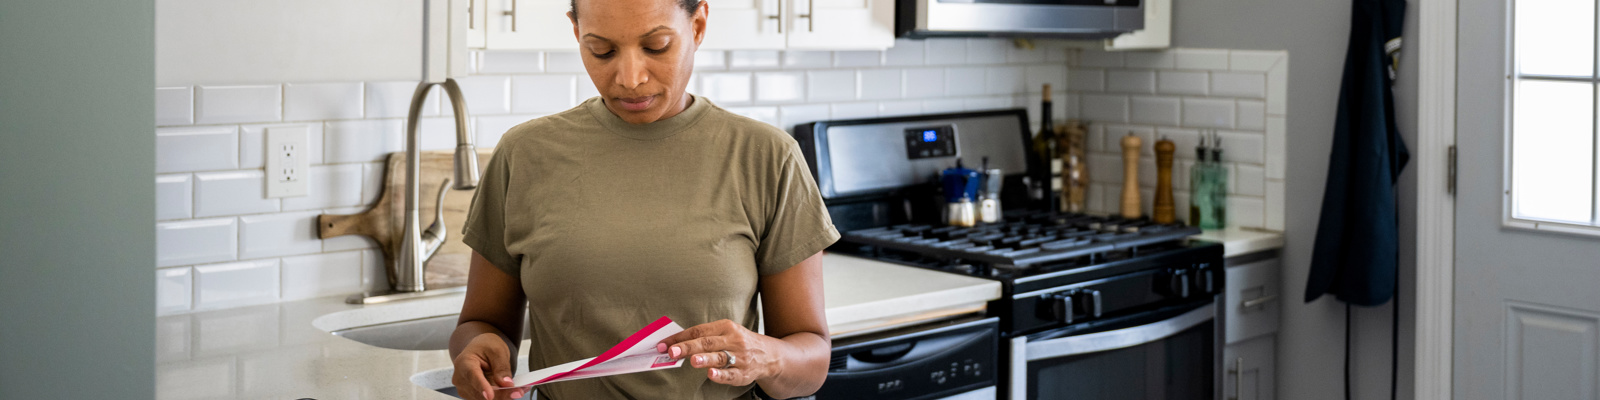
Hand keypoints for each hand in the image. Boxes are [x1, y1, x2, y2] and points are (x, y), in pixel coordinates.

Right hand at [451, 332, 529, 399]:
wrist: (480, 349)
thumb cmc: (486, 346)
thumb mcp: (498, 350)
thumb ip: (502, 367)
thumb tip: (506, 384)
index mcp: (464, 362)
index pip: (471, 376)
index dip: (481, 387)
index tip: (490, 396)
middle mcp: (460, 379)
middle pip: (480, 392)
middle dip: (502, 393)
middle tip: (521, 390)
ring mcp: (465, 389)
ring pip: (485, 399)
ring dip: (503, 396)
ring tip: (520, 388)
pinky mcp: (472, 395)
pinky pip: (488, 399)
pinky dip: (501, 396)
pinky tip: (512, 390)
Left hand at [659, 319, 784, 386]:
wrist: (769, 355)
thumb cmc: (740, 343)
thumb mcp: (726, 333)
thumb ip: (703, 338)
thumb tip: (675, 344)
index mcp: (725, 327)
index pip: (698, 330)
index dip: (680, 337)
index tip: (663, 344)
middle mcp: (733, 340)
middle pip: (707, 342)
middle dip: (688, 347)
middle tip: (671, 351)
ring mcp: (739, 356)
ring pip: (720, 357)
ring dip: (705, 358)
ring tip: (692, 360)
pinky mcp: (744, 373)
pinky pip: (731, 374)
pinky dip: (721, 375)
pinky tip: (711, 374)